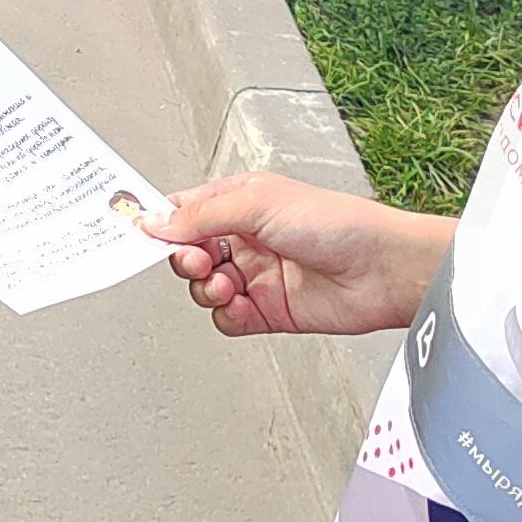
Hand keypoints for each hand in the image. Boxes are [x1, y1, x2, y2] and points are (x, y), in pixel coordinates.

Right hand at [143, 174, 453, 338]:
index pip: (184, 211)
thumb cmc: (338, 223)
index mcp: (239, 203)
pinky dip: (225, 315)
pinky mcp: (267, 311)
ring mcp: (255, 276)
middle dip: (184, 259)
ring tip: (225, 284)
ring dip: (206, 288)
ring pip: (203, 288)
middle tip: (196, 261)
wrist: (382, 270)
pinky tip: (239, 305)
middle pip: (187, 253)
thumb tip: (157, 222)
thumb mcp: (258, 203)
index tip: (140, 234)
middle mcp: (245, 239)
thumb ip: (202, 215)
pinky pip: (227, 319)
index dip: (161, 223)